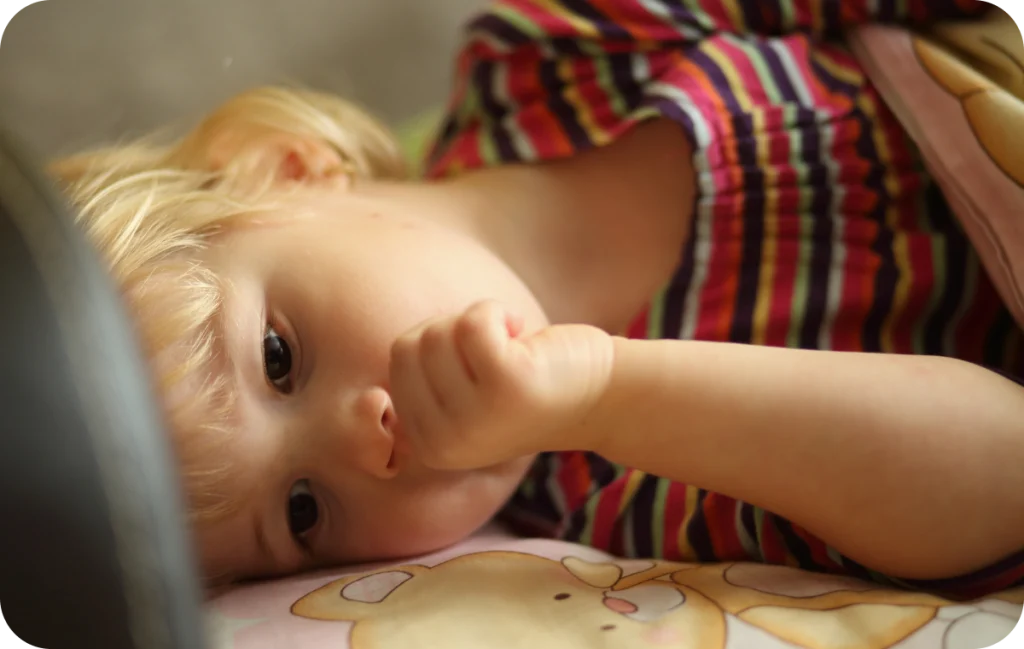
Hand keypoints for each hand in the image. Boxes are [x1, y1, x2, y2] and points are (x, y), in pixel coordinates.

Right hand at [388, 300, 613, 470]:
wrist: (600, 397)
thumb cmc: (526, 387)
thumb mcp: (462, 397)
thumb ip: (422, 380)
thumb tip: (376, 350)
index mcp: (429, 446)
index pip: (398, 358)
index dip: (439, 342)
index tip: (476, 364)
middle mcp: (445, 441)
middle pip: (413, 343)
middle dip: (454, 330)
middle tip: (496, 352)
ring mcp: (474, 416)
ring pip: (441, 331)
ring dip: (480, 321)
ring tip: (513, 348)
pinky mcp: (505, 386)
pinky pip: (473, 321)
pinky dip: (497, 313)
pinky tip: (523, 335)